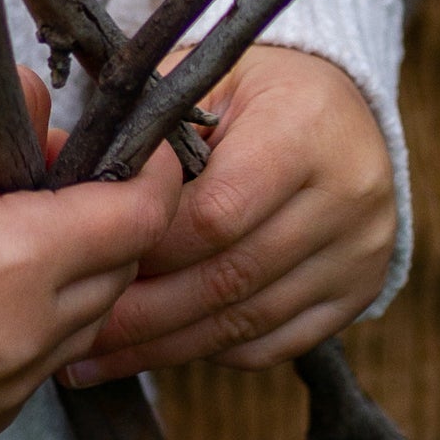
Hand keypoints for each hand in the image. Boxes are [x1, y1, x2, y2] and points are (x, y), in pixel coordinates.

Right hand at [0, 75, 182, 439]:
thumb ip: (11, 103)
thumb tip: (63, 125)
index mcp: (15, 260)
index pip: (138, 219)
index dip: (155, 176)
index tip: (149, 149)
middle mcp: (21, 338)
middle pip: (121, 273)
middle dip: (110, 221)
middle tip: (56, 179)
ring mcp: (2, 392)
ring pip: (86, 324)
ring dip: (74, 277)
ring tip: (9, 232)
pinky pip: (41, 365)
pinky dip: (32, 325)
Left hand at [67, 47, 394, 379]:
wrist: (342, 108)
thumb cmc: (254, 91)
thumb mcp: (206, 83)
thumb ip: (153, 134)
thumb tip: (80, 201)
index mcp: (304, 128)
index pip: (216, 213)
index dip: (149, 245)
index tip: (91, 261)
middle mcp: (347, 194)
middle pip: (230, 277)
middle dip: (145, 313)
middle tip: (79, 330)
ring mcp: (359, 252)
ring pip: (249, 321)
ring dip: (168, 346)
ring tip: (101, 356)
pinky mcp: (359, 291)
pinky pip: (275, 343)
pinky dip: (213, 351)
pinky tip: (162, 350)